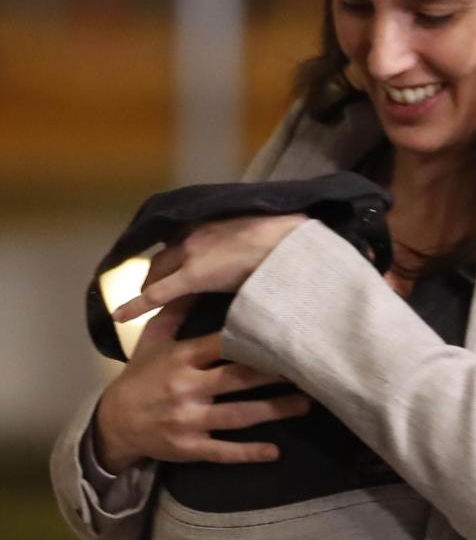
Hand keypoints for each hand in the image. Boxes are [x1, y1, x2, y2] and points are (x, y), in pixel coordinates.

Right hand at [94, 300, 310, 471]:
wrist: (113, 423)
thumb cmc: (140, 377)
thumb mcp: (152, 340)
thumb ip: (175, 313)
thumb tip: (195, 281)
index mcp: (180, 359)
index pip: (220, 346)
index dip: (250, 341)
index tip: (281, 334)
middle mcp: (186, 388)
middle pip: (237, 379)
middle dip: (272, 374)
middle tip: (306, 368)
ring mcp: (189, 420)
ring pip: (238, 415)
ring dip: (274, 410)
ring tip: (306, 403)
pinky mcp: (191, 447)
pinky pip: (224, 451)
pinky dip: (249, 452)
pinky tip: (275, 452)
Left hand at [111, 213, 307, 323]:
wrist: (292, 238)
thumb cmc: (286, 237)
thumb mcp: (263, 234)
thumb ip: (250, 244)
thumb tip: (257, 256)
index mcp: (210, 223)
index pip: (181, 241)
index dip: (173, 257)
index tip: (169, 266)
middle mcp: (195, 234)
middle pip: (165, 257)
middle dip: (157, 274)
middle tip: (153, 291)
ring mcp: (192, 252)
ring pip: (159, 273)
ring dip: (153, 286)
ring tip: (147, 304)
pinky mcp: (194, 274)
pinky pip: (157, 293)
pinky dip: (137, 304)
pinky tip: (120, 316)